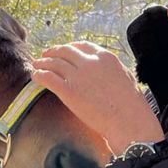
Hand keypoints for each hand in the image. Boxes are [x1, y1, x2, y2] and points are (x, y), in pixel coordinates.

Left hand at [32, 41, 163, 153]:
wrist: (128, 121)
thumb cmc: (131, 105)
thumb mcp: (126, 77)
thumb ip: (112, 70)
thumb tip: (105, 71)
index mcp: (105, 57)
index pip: (82, 46)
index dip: (70, 47)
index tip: (63, 51)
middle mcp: (90, 62)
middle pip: (65, 51)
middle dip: (53, 52)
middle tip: (45, 56)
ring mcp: (78, 75)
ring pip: (53, 63)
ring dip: (42, 63)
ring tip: (36, 65)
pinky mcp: (68, 91)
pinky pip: (48, 77)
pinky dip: (39, 75)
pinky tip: (35, 76)